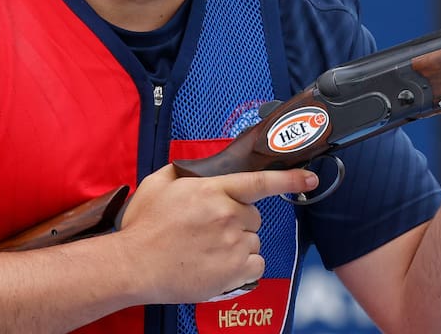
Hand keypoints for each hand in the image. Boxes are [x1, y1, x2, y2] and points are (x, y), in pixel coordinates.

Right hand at [114, 164, 317, 303]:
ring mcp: (232, 244)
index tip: (310, 178)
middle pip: (254, 217)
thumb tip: (201, 168)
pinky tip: (218, 266)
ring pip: (253, 241)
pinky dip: (242, 268)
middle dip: (238, 222)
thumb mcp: (158, 183)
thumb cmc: (142, 226)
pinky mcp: (232, 272)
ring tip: (207, 251)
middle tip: (209, 231)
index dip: (289, 179)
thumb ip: (185, 171)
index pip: (260, 182)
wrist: (130, 266)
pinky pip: (255, 265)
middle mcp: (227, 215)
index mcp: (212, 191)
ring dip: (238, 245)